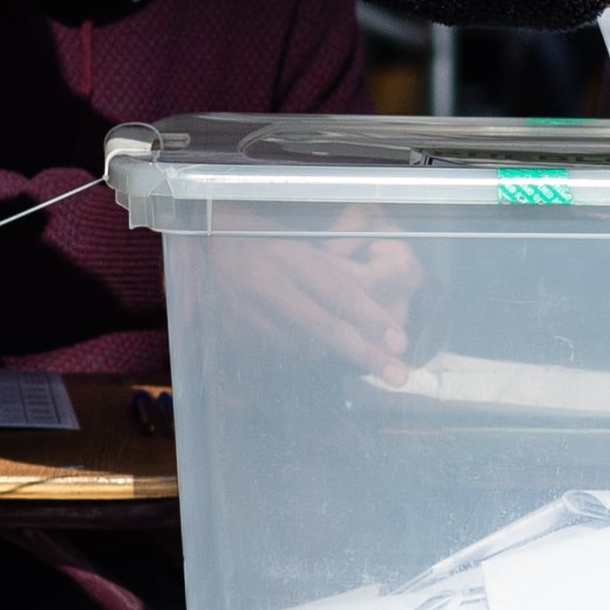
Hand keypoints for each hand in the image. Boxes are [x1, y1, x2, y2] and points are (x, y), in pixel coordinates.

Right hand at [215, 226, 421, 378]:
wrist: (210, 235)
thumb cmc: (268, 233)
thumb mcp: (303, 241)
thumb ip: (337, 273)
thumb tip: (379, 317)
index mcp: (288, 255)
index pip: (337, 291)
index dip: (371, 318)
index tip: (399, 342)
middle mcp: (267, 284)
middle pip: (324, 326)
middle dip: (365, 354)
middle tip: (398, 376)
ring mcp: (246, 310)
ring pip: (303, 346)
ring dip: (332, 350)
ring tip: (354, 347)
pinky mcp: (234, 329)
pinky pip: (280, 349)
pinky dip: (302, 347)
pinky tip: (310, 337)